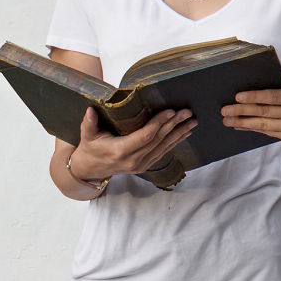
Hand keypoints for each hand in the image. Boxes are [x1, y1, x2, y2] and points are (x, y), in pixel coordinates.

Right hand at [68, 106, 195, 181]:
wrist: (90, 170)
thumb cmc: (90, 149)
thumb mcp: (87, 135)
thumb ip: (89, 123)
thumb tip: (90, 110)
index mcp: (120, 151)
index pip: (145, 136)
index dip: (159, 123)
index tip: (170, 111)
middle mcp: (133, 160)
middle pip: (158, 140)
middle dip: (174, 124)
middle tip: (187, 112)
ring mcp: (140, 165)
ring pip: (164, 146)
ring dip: (179, 133)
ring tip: (192, 121)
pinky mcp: (144, 165)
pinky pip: (163, 152)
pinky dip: (175, 142)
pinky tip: (185, 133)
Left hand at [222, 73, 280, 142]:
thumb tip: (256, 81)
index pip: (274, 96)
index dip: (255, 97)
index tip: (237, 97)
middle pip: (266, 112)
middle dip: (243, 111)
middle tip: (225, 110)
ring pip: (264, 125)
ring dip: (243, 123)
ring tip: (228, 120)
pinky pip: (267, 132)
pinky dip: (252, 129)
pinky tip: (240, 126)